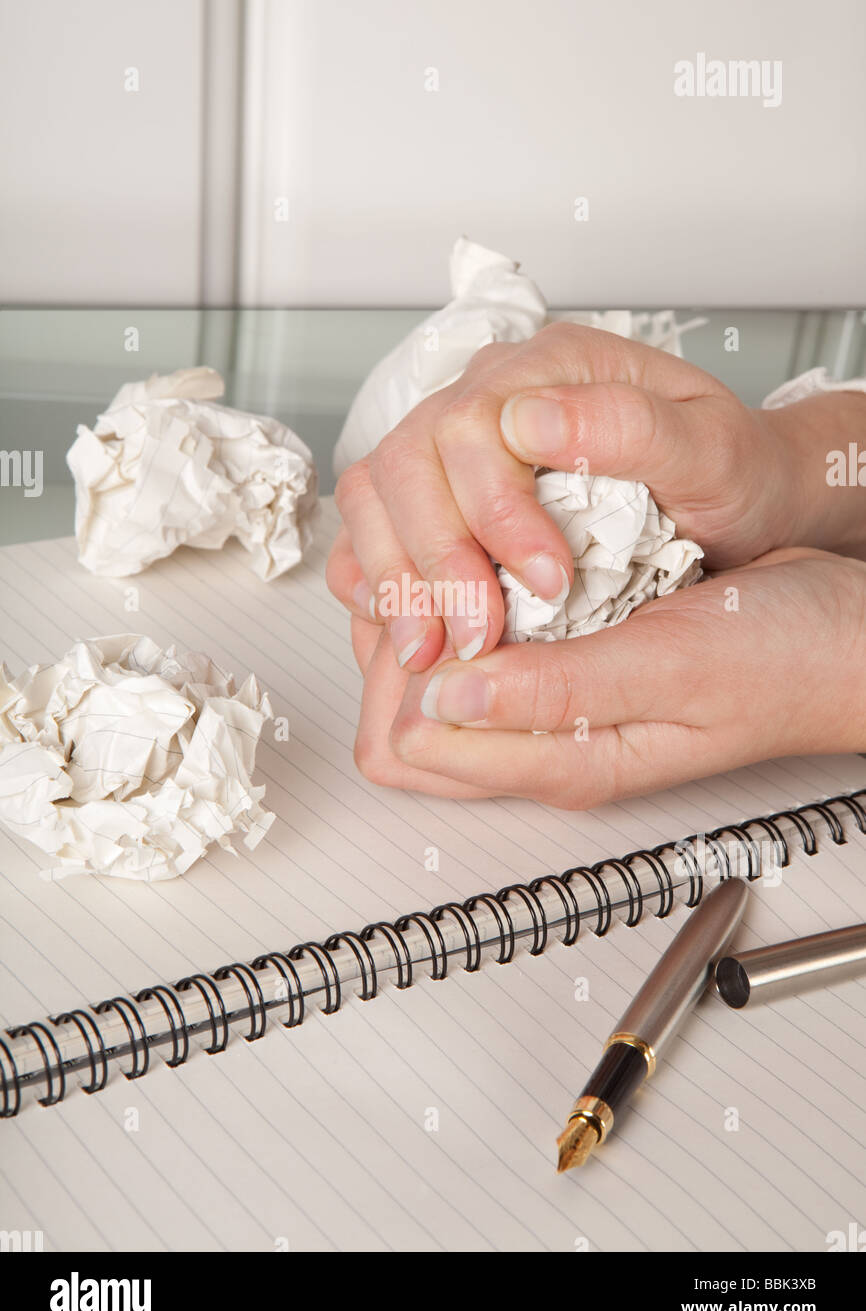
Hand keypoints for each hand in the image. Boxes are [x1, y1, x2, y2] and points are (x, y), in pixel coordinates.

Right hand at [329, 322, 799, 671]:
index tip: (546, 584)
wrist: (742, 501)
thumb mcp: (713, 448)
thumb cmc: (734, 474)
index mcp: (551, 367)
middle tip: (474, 639)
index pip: (474, 423)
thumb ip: (629, 427)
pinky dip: (373, 579)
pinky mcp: (443, 497)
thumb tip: (527, 420)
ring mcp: (457, 446)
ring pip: (378, 496)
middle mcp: (491, 397)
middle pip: (408, 463)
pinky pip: (374, 528)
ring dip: (393, 579)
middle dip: (433, 560)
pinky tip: (397, 626)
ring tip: (427, 653)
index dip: (492, 511)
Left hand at [349, 548, 865, 807]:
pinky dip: (473, 589)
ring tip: (474, 553)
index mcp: (561, 760)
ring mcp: (554, 699)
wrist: (844, 637)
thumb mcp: (673, 669)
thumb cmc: (785, 661)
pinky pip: (483, 632)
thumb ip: (558, 692)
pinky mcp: (568, 658)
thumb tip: (442, 697)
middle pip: (404, 711)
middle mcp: (546, 737)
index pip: (406, 745)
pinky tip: (501, 550)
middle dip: (401, 638)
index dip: (396, 670)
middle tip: (447, 570)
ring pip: (436, 665)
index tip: (434, 602)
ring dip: (436, 608)